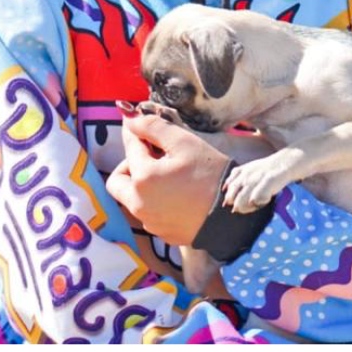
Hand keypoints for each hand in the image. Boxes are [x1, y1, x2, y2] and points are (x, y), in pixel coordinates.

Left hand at [105, 108, 229, 246]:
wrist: (233, 215)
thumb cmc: (211, 175)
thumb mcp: (184, 143)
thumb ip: (153, 127)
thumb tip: (130, 119)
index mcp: (142, 177)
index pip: (129, 146)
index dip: (136, 132)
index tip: (141, 126)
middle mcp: (138, 203)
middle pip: (118, 179)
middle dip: (131, 165)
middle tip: (154, 157)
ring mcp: (149, 221)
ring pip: (132, 197)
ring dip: (142, 183)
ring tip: (169, 175)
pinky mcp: (161, 233)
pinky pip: (148, 211)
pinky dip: (155, 200)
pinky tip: (177, 193)